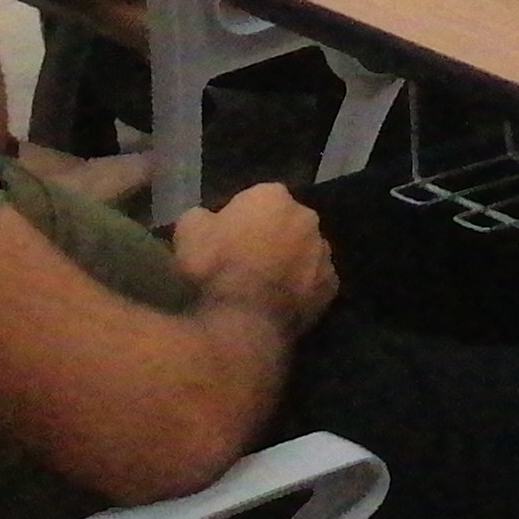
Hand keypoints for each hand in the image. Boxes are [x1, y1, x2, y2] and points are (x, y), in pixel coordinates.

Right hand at [170, 185, 338, 333]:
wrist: (239, 322)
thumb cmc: (212, 269)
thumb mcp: (187, 232)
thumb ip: (201, 216)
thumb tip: (207, 219)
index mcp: (273, 196)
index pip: (258, 200)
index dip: (240, 221)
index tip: (224, 241)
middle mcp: (306, 217)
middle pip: (286, 224)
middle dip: (270, 238)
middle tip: (244, 265)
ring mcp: (323, 252)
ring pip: (304, 253)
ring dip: (289, 264)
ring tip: (261, 290)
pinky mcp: (331, 286)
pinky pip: (314, 283)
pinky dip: (300, 291)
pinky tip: (278, 306)